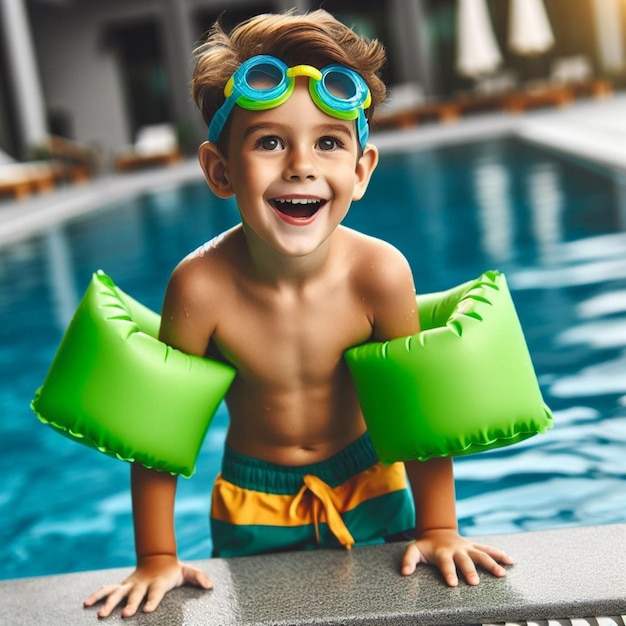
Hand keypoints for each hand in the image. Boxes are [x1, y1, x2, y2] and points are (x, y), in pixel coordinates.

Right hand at [83, 554, 212, 617]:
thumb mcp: (187, 572)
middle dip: (130, 604)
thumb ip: (198, 577)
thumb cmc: (173, 571)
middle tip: (125, 614)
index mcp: (158, 582)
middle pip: (135, 594)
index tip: (146, 610)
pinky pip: (107, 590)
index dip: (152, 600)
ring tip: (101, 614)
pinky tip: (86, 604)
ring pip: (117, 593)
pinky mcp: (121, 586)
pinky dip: (97, 595)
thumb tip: (210, 585)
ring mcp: (130, 585)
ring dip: (109, 602)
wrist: (157, 558)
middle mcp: (142, 584)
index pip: (156, 592)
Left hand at [400, 529, 512, 585]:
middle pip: (465, 560)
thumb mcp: (414, 550)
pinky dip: (500, 554)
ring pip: (481, 554)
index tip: (453, 583)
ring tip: (501, 574)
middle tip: (474, 582)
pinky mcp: (475, 547)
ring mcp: (467, 547)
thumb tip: (405, 572)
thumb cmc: (426, 546)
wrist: (437, 531)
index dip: (448, 572)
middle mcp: (457, 550)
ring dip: (491, 563)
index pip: (445, 563)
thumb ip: (408, 560)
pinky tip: (510, 561)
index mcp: (442, 552)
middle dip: (469, 571)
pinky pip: (489, 549)